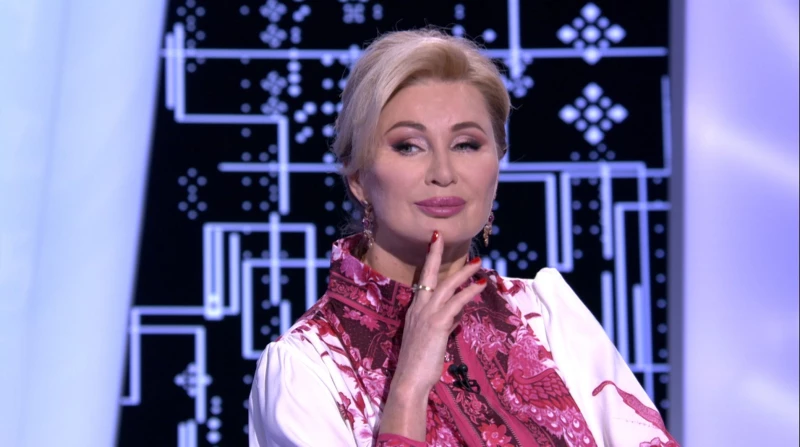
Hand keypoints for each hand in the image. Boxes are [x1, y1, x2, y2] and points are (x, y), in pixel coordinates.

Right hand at [389, 230, 487, 399]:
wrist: (410, 379)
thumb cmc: (420, 363)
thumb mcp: (432, 338)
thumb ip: (444, 323)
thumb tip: (457, 316)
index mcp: (415, 310)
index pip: (423, 281)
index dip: (429, 261)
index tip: (435, 242)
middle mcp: (418, 308)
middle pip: (430, 275)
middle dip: (436, 253)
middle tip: (442, 235)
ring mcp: (427, 314)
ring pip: (447, 285)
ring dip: (464, 272)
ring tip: (478, 263)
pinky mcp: (437, 324)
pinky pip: (456, 303)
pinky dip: (469, 292)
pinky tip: (480, 286)